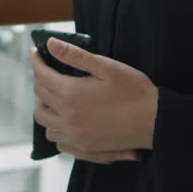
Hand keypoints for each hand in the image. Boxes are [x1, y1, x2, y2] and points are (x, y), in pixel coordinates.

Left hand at [31, 38, 157, 158]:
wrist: (157, 122)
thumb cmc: (135, 91)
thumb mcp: (106, 67)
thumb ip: (75, 56)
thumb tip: (51, 44)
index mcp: (71, 94)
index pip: (42, 75)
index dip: (36, 61)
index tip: (36, 52)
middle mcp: (67, 117)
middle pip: (40, 98)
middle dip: (39, 81)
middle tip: (47, 71)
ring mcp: (75, 135)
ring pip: (44, 123)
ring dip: (43, 107)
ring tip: (53, 96)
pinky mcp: (85, 147)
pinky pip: (59, 142)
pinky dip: (56, 130)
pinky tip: (65, 121)